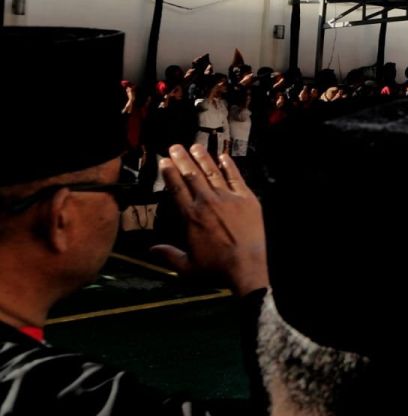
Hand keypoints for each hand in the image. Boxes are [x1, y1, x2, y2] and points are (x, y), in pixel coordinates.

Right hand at [153, 144, 267, 295]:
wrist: (249, 265)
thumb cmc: (217, 269)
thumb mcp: (187, 268)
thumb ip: (169, 256)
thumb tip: (151, 249)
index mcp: (191, 217)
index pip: (176, 189)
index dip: (169, 173)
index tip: (164, 161)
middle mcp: (208, 203)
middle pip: (192, 176)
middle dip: (183, 159)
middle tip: (175, 146)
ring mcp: (228, 198)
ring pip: (212, 173)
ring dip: (203, 158)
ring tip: (195, 146)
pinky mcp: (247, 199)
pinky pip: (236, 178)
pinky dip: (230, 166)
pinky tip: (224, 156)